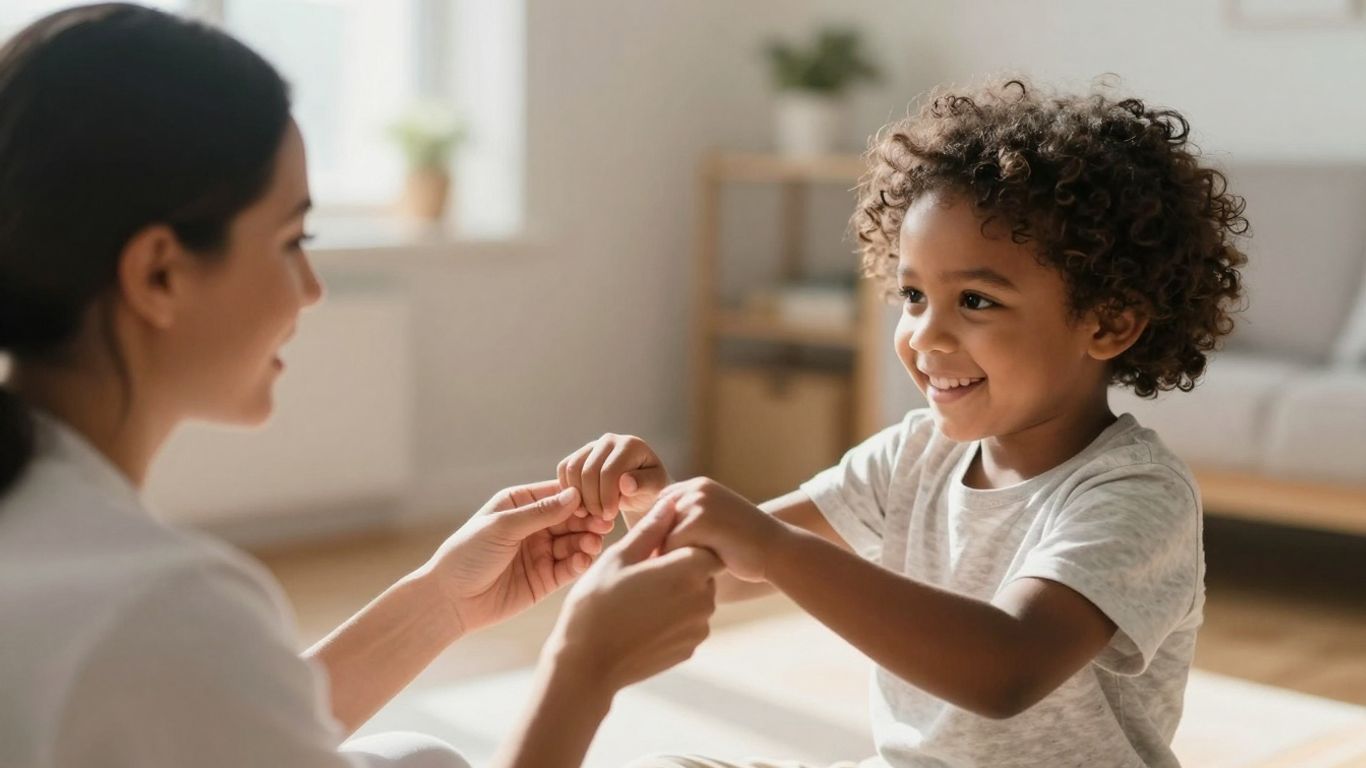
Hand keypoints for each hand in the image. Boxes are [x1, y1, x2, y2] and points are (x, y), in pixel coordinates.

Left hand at [427, 481, 604, 635]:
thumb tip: (575, 495)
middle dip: (589, 520)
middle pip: (571, 518)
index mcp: (520, 504)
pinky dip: (580, 563)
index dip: (579, 498)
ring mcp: (541, 552)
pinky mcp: (545, 579)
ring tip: (594, 543)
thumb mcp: (502, 526)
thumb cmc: (467, 554)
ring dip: (588, 541)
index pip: (557, 495)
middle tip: (604, 522)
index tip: (597, 500)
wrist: (450, 600)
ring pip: (574, 542)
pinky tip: (583, 559)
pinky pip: (570, 568)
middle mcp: (534, 526)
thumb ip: (540, 512)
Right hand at [544, 501, 721, 692]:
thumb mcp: (619, 557)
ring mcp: (698, 627)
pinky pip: (689, 622)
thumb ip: (651, 529)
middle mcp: (703, 599)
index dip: (683, 542)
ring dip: (677, 593)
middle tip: (642, 574)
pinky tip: (641, 621)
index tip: (655, 550)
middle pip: (704, 571)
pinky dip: (672, 618)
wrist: (587, 664)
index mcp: (688, 569)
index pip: (705, 543)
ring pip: (697, 597)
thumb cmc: (596, 604)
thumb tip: (672, 501)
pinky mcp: (690, 648)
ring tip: (638, 599)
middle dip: (680, 568)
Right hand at [557, 433, 671, 526]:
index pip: (610, 471)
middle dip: (592, 499)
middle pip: (589, 471)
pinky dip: (568, 489)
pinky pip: (564, 468)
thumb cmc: (649, 490)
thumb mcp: (655, 490)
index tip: (610, 517)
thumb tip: (626, 482)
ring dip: (578, 496)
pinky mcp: (579, 454)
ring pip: (573, 469)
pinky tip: (581, 505)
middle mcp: (610, 439)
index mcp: (631, 445)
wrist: (639, 489)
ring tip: (590, 514)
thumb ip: (644, 485)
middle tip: (599, 518)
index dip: (606, 497)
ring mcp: (592, 445)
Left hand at [654, 478, 790, 582]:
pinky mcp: (699, 518)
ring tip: (708, 558)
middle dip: (667, 549)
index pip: (657, 514)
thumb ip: (683, 523)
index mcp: (695, 486)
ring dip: (676, 557)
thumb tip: (642, 544)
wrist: (778, 551)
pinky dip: (684, 562)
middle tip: (702, 558)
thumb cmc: (743, 547)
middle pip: (654, 526)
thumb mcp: (711, 524)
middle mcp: (693, 488)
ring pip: (661, 539)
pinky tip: (712, 561)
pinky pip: (670, 548)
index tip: (688, 553)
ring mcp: (697, 500)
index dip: (665, 539)